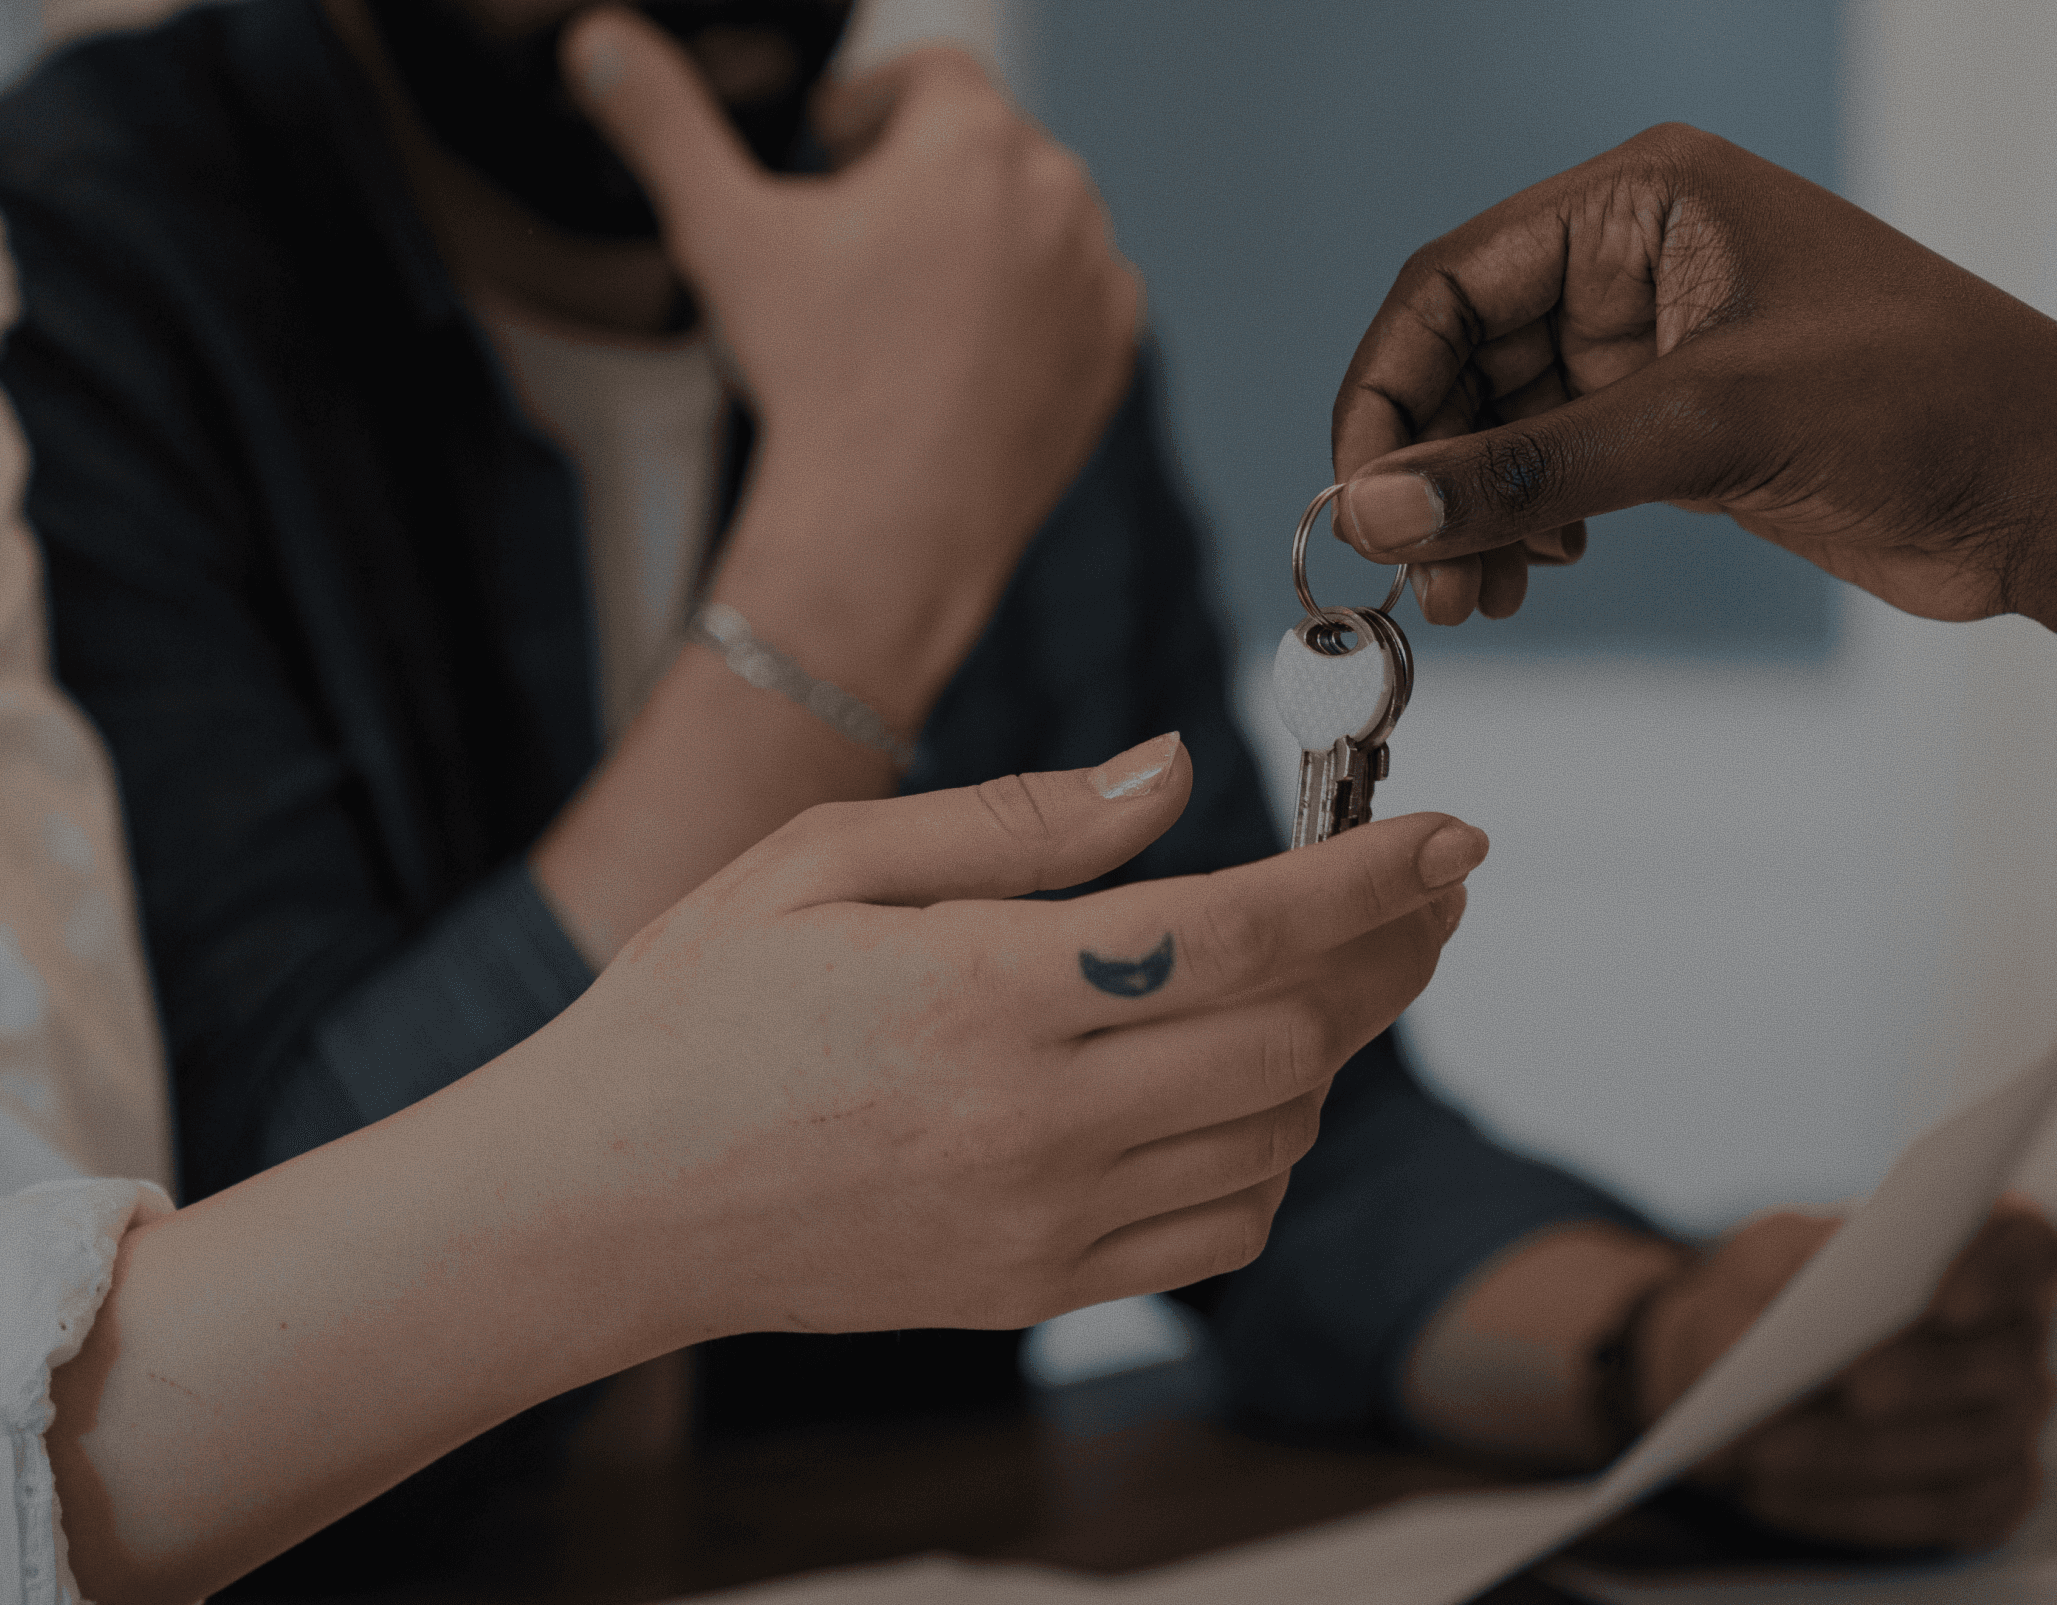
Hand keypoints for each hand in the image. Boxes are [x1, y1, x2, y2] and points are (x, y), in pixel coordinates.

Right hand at [526, 731, 1488, 1336]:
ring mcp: (1042, 1220)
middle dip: (1386, 954)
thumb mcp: (823, 860)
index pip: (1240, 932)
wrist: (602, 1203)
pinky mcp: (1036, 1287)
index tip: (1455, 834)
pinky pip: (1221, 1229)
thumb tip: (1175, 770)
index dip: (1370, 881)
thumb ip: (1017, 820)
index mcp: (982, 992)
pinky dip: (1271, 1151)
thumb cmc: (697, 1009)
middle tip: (1420, 888)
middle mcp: (1032, 1120)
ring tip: (1333, 969)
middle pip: (1292, 1040)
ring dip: (1333, 1046)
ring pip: (1274, 1136)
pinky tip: (1248, 1084)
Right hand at [564, 11, 1143, 681]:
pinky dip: (1027, 307)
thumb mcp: (722, 233)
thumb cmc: (812, 374)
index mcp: (973, 140)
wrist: (892, 523)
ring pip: (1035, 220)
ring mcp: (1096, 276)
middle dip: (923, 171)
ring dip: (982, 234)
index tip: (831, 147)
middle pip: (986, 145)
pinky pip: (1073, 297)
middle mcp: (1059, 193)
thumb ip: (664, 125)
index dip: (872, 101)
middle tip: (856, 232)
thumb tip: (598, 42)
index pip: (932, 72)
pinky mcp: (1112, 351)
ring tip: (905, 293)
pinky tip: (959, 349)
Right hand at [1326, 122, 2056, 627]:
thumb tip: (1376, 508)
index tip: (1358, 493)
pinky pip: (1557, 471)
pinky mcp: (1679, 428)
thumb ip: (1535, 469)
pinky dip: (1524, 527)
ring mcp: (1654, 348)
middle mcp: (1634, 260)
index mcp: (1642, 201)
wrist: (2050, 487)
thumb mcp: (1710, 427)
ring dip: (1471, 513)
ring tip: (1475, 597)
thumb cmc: (1921, 405)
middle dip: (1432, 468)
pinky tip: (1532, 577)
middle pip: (1465, 358)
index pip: (1452, 281)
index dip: (1389, 388)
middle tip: (1416, 572)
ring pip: (1504, 426)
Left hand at [1648, 1198, 2056, 1550]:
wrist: (1754, 1365)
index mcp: (1989, 1247)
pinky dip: (1854, 1507)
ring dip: (1864, 1454)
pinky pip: (1941, 1514)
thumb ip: (1784, 1270)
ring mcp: (2015, 1420)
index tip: (1947, 1302)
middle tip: (1853, 1392)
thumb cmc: (1776, 1288)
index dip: (2003, 1275)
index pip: (2032, 1248)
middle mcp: (2020, 1335)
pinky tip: (1779, 1496)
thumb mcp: (1768, 1255)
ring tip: (1767, 1454)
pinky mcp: (1990, 1496)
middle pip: (2006, 1360)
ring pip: (1972, 1447)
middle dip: (1925, 1379)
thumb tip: (1793, 1323)